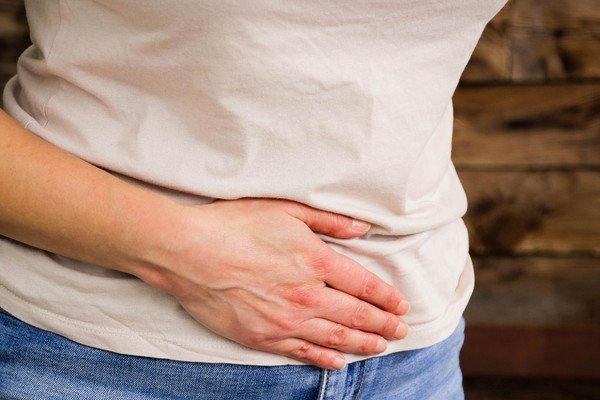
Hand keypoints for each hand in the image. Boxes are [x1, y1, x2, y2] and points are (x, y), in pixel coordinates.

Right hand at [141, 198, 409, 369]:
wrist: (187, 252)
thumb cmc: (234, 225)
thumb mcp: (285, 210)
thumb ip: (328, 222)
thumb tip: (362, 228)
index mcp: (315, 261)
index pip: (364, 285)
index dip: (387, 298)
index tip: (402, 306)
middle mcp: (307, 295)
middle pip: (356, 315)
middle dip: (384, 325)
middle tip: (401, 332)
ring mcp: (285, 320)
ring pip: (335, 337)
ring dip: (362, 344)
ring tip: (381, 347)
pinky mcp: (262, 336)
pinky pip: (302, 352)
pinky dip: (325, 359)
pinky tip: (338, 363)